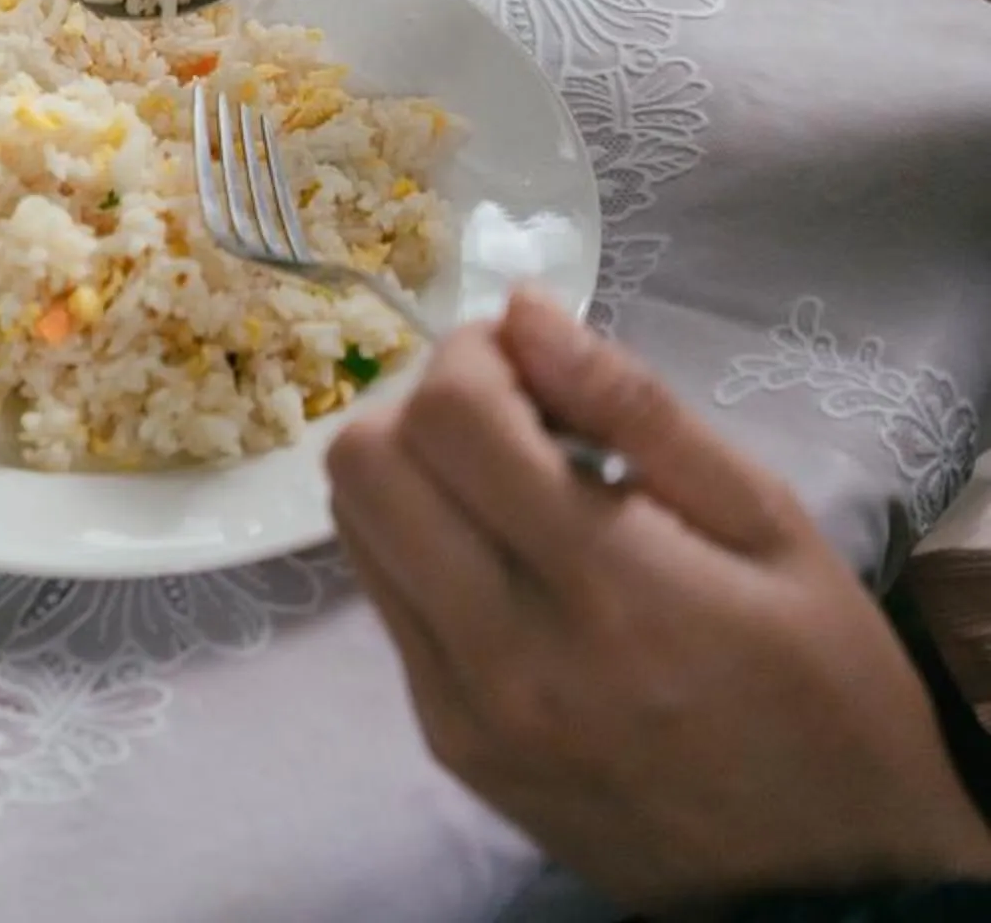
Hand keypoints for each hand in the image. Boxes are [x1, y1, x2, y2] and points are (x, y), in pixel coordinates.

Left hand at [327, 293, 990, 910]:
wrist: (823, 884)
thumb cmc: (825, 695)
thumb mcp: (772, 531)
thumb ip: (638, 411)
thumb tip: (524, 311)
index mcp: (606, 586)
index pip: (450, 419)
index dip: (470, 355)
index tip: (524, 356)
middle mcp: (506, 650)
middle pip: (364, 463)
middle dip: (422, 404)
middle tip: (507, 413)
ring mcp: (460, 705)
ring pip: (352, 527)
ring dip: (408, 472)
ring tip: (505, 484)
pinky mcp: (443, 740)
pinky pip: (383, 602)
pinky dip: (420, 548)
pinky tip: (503, 561)